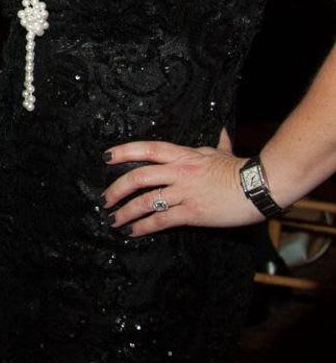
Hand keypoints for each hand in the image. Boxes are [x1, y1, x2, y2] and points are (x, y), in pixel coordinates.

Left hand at [101, 139, 262, 236]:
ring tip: (114, 220)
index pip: (148, 149)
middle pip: (139, 176)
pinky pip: (161, 220)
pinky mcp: (192, 212)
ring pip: (146, 200)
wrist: (258, 187)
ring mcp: (184, 192)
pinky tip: (133, 232)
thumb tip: (222, 131)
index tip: (106, 157)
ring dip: (126, 212)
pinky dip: (144, 227)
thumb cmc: (241, 170)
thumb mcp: (223, 152)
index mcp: (184, 155)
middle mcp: (179, 171)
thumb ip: (217, 142)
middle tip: (105, 199)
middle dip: (117, 188)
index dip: (124, 151)